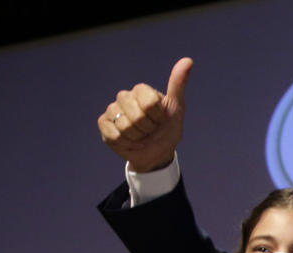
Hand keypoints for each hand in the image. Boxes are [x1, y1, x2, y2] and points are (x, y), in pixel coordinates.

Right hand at [97, 57, 192, 171]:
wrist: (157, 152)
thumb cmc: (167, 129)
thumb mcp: (176, 108)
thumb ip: (178, 84)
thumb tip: (188, 60)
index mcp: (141, 90)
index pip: (149, 103)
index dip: (157, 117)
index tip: (161, 119)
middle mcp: (125, 97)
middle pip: (136, 115)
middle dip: (148, 128)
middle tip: (151, 130)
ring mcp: (112, 109)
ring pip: (124, 126)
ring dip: (137, 137)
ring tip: (141, 136)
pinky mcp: (104, 124)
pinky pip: (113, 134)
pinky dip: (126, 142)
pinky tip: (130, 141)